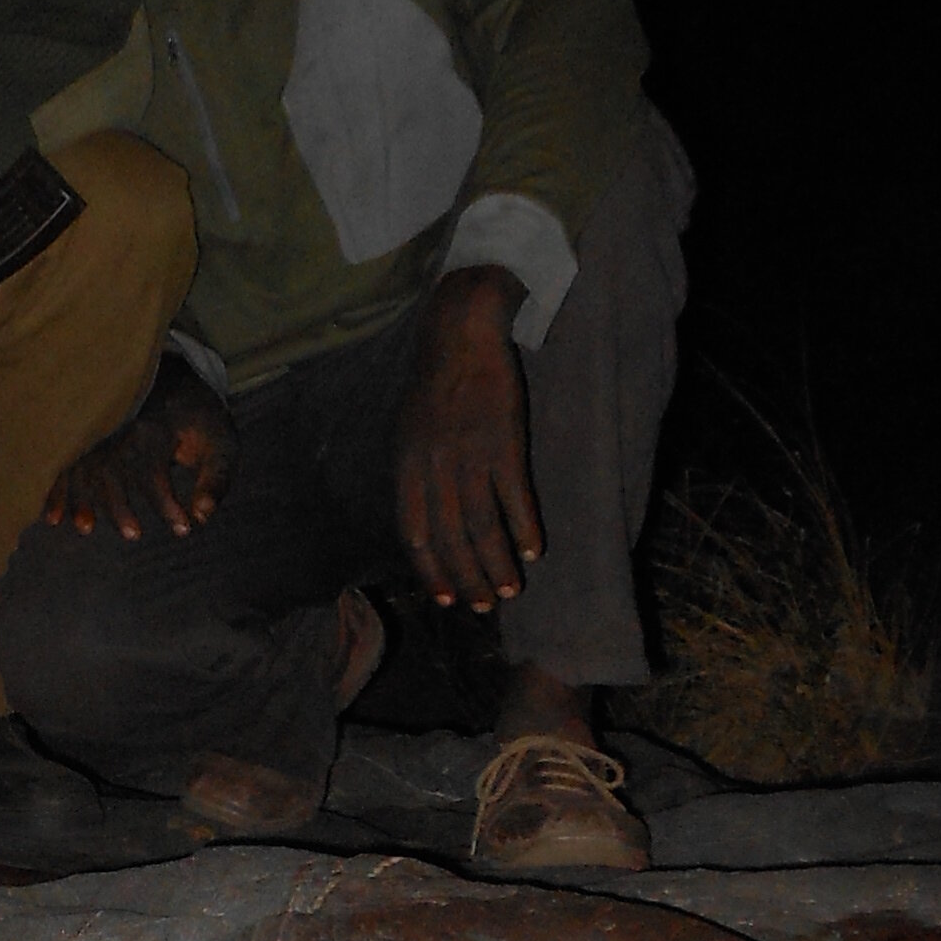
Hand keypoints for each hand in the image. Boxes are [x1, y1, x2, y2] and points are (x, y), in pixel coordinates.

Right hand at [44, 368, 234, 538]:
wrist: (172, 377)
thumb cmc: (200, 420)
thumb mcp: (220, 444)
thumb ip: (216, 482)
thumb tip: (202, 517)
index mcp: (155, 426)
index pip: (155, 470)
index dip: (166, 504)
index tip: (183, 530)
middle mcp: (121, 426)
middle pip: (113, 470)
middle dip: (119, 506)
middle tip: (134, 535)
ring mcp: (99, 430)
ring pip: (84, 469)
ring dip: (81, 500)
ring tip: (86, 529)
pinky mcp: (86, 435)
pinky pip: (66, 464)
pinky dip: (56, 491)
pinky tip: (51, 519)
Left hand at [393, 267, 543, 609]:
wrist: (460, 334)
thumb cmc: (435, 385)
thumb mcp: (408, 433)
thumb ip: (414, 478)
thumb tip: (421, 525)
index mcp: (406, 468)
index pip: (415, 535)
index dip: (432, 571)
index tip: (448, 599)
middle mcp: (434, 468)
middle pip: (450, 539)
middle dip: (468, 579)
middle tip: (486, 606)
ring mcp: (469, 456)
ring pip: (482, 526)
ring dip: (497, 565)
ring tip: (511, 590)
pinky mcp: (504, 441)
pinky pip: (514, 496)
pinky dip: (524, 527)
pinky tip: (534, 550)